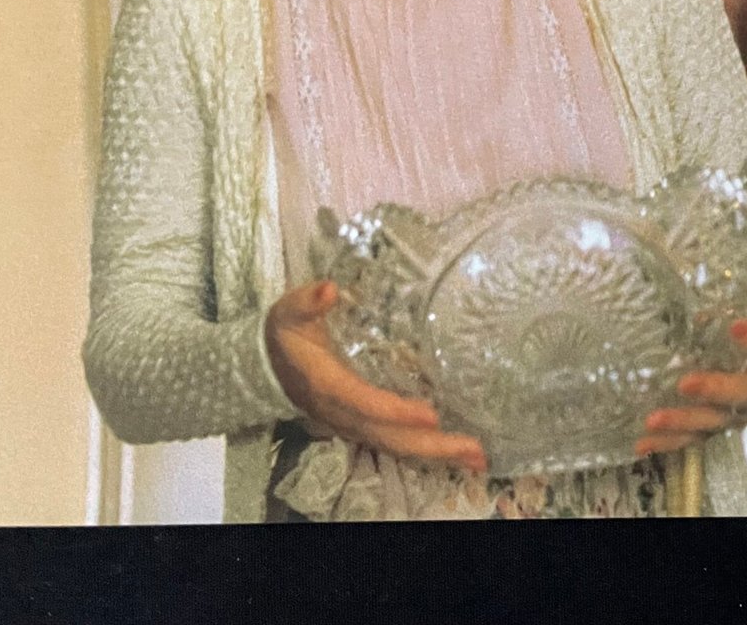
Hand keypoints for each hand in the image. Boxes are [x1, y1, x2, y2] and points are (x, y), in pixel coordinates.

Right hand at [265, 280, 486, 471]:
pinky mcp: (364, 425)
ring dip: (437, 454)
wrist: (268, 366)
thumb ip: (307, 301)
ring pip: (397, 446)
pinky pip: (396, 443)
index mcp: (327, 385)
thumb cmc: (288, 333)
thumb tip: (330, 289)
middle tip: (474, 449)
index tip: (430, 414)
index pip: (364, 403)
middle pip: (389, 438)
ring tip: (478, 458)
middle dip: (431, 446)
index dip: (395, 411)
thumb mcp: (290, 311)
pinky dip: (427, 450)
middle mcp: (343, 413)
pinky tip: (458, 451)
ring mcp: (354, 424)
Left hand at [635, 288, 746, 456]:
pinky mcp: (721, 423)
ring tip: (652, 420)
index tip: (736, 326)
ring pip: (714, 421)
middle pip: (742, 395)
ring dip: (683, 421)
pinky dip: (669, 442)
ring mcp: (742, 412)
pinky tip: (642, 444)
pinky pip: (696, 436)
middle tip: (686, 384)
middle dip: (715, 390)